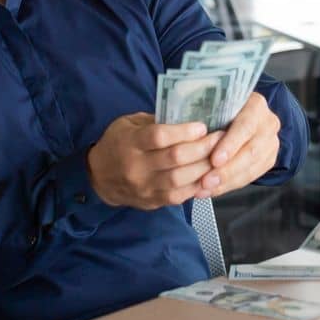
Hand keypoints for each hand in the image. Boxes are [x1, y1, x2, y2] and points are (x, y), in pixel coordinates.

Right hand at [87, 113, 223, 209]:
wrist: (99, 177)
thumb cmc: (118, 143)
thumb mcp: (129, 123)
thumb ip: (155, 121)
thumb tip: (188, 117)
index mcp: (130, 142)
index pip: (160, 137)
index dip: (184, 131)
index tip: (202, 126)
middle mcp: (137, 167)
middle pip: (175, 158)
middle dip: (203, 147)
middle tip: (220, 138)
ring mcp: (144, 187)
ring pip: (180, 180)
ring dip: (204, 167)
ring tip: (218, 156)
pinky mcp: (151, 201)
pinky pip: (179, 196)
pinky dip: (197, 186)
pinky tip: (208, 175)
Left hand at [194, 93, 280, 200]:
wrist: (240, 115)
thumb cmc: (221, 109)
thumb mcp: (215, 106)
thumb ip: (207, 116)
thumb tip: (184, 133)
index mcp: (256, 105)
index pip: (246, 125)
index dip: (230, 144)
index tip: (214, 160)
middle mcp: (268, 123)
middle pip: (251, 151)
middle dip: (227, 170)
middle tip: (206, 181)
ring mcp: (271, 142)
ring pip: (252, 168)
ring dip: (227, 181)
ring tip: (205, 188)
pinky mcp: (268, 159)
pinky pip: (250, 177)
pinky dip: (229, 185)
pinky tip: (212, 190)